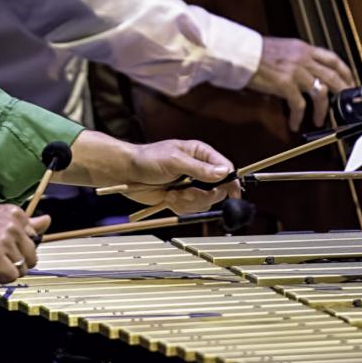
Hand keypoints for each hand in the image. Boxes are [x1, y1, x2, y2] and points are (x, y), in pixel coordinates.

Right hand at [0, 188, 50, 280]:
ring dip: (9, 271)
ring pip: (22, 267)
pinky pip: (11, 276)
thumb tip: (47, 220)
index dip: (21, 247)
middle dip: (19, 262)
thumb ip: (23, 221)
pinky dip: (3, 278)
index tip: (10, 251)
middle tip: (1, 261)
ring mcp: (5, 241)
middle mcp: (13, 226)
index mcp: (15, 214)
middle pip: (32, 254)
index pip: (34, 237)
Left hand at [120, 138, 241, 213]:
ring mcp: (191, 185)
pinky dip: (181, 206)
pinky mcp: (182, 198)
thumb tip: (224, 172)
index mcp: (201, 154)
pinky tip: (168, 198)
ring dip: (189, 202)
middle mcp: (200, 169)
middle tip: (187, 193)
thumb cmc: (148, 160)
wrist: (128, 174)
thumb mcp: (175, 161)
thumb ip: (199, 169)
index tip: (233, 194)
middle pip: (218, 189)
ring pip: (205, 202)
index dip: (231, 181)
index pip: (225, 167)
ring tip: (173, 194)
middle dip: (203, 196)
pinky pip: (192, 209)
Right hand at [246, 37, 354, 132]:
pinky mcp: (284, 83)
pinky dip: (299, 116)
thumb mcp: (284, 49)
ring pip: (320, 93)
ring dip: (322, 110)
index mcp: (304, 49)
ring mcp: (295, 70)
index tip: (350, 83)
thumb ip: (299, 58)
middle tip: (344, 106)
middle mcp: (303, 58)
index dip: (346, 73)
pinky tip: (295, 123)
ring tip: (320, 120)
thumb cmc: (257, 52)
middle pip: (333, 77)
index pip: (333, 59)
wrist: (240, 53)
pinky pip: (299, 104)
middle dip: (343, 93)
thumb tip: (309, 71)